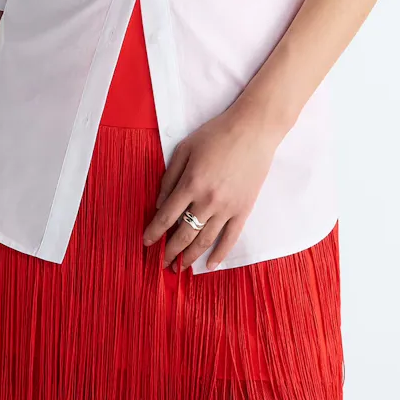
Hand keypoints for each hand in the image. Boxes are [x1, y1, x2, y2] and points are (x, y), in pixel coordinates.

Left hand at [142, 98, 284, 270]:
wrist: (253, 131)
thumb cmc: (217, 134)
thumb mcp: (185, 148)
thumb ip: (170, 176)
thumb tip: (159, 204)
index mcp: (190, 183)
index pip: (166, 216)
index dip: (154, 232)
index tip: (146, 243)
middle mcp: (207, 200)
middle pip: (183, 234)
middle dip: (170, 251)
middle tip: (161, 264)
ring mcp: (227, 208)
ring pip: (204, 241)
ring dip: (190, 257)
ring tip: (180, 268)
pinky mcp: (244, 210)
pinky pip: (230, 238)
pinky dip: (219, 254)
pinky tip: (210, 266)